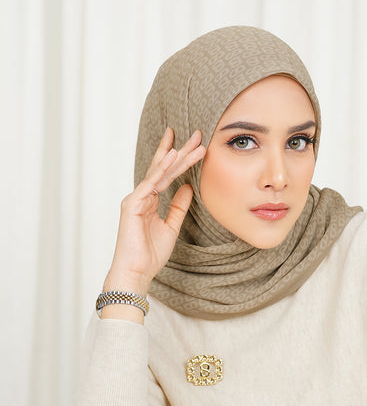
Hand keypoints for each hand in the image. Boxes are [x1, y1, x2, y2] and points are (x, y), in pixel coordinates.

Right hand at [104, 127, 204, 295]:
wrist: (136, 271)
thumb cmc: (150, 254)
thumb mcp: (171, 226)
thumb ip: (178, 207)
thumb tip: (188, 188)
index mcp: (149, 200)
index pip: (166, 174)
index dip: (180, 158)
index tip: (193, 144)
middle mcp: (141, 195)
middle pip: (163, 168)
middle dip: (180, 150)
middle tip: (196, 134)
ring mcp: (135, 198)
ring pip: (159, 173)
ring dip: (176, 156)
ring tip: (191, 142)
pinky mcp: (132, 204)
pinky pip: (149, 183)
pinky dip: (161, 169)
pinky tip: (172, 156)